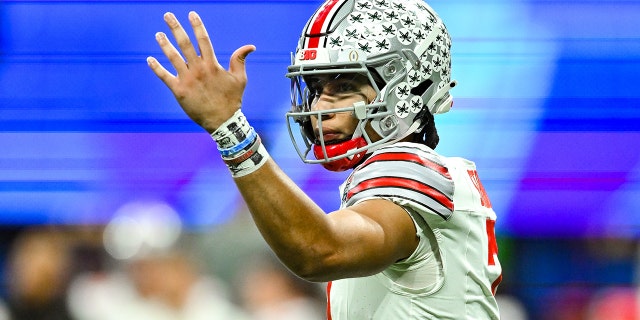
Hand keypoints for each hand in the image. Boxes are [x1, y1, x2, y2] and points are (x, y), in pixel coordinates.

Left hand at [147, 11, 255, 132]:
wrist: (222, 121)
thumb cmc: (232, 100)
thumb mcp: (240, 79)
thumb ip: (240, 60)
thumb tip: (250, 46)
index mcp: (212, 65)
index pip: (203, 40)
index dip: (197, 26)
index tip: (191, 14)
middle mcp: (198, 69)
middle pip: (185, 44)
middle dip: (176, 28)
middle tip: (167, 15)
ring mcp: (187, 80)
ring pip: (173, 58)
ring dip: (164, 45)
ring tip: (158, 34)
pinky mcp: (179, 91)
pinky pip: (165, 77)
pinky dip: (157, 68)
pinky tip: (150, 59)